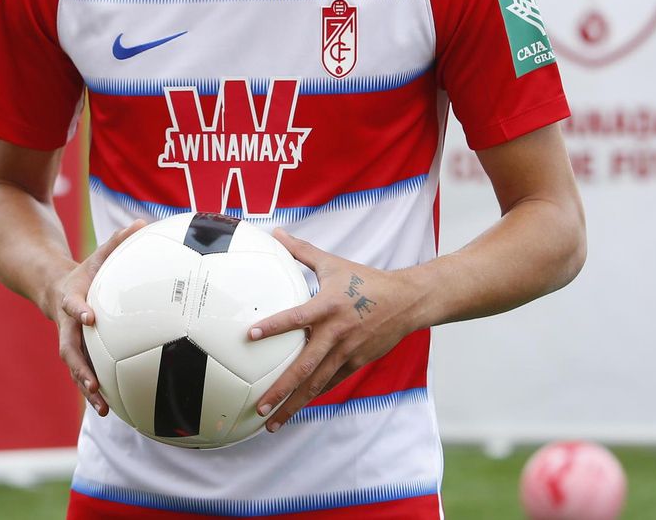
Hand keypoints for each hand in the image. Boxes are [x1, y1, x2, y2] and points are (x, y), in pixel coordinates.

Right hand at [45, 219, 146, 415]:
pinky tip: (112, 410)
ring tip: (103, 408)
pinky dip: (95, 392)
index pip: (72, 305)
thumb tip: (143, 222)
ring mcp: (69, 342)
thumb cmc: (84, 273)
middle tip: (93, 383)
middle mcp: (67, 325)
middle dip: (80, 367)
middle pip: (69, 349)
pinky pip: (85, 374)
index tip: (89, 317)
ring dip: (87, 389)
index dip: (79, 310)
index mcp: (71, 299)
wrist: (52, 289)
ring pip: (75, 369)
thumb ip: (118, 241)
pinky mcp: (77, 354)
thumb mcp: (97, 255)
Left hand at [248, 228, 422, 431]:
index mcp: (328, 306)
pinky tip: (296, 409)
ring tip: (272, 422)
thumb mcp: (333, 263)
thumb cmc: (365, 280)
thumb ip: (301, 251)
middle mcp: (336, 333)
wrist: (406, 301)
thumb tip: (276, 233)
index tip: (249, 335)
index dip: (273, 327)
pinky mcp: (356, 363)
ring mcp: (347, 352)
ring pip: (316, 383)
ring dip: (294, 403)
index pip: (295, 318)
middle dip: (281, 388)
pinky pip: (330, 382)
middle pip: (304, 366)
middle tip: (259, 404)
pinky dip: (313, 396)